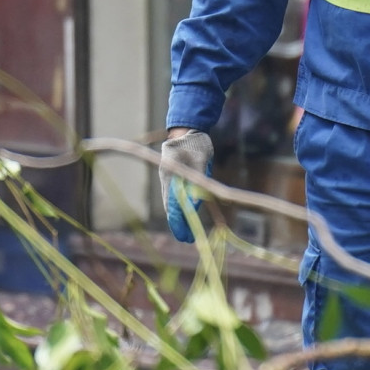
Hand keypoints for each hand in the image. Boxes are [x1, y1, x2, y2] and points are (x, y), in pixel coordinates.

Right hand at [160, 128, 212, 242]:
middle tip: (186, 240)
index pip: (174, 204)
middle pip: (171, 206)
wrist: (187, 129)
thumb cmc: (195, 143)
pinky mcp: (174, 179)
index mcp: (172, 175)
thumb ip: (198, 180)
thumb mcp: (201, 161)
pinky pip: (175, 197)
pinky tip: (186, 217)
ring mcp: (169, 179)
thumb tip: (195, 204)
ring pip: (172, 203)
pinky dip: (179, 209)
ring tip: (186, 234)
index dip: (178, 221)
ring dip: (179, 218)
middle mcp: (168, 180)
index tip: (183, 235)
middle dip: (179, 224)